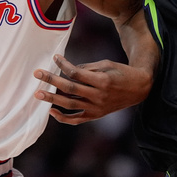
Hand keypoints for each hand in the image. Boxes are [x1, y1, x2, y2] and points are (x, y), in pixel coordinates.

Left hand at [33, 54, 152, 124]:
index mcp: (102, 81)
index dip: (63, 65)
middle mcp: (98, 96)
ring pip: (70, 105)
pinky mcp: (96, 115)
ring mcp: (97, 108)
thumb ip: (86, 68)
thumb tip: (67, 70)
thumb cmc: (121, 72)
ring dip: (52, 99)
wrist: (139, 88)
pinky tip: (51, 111)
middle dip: (51, 80)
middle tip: (37, 73)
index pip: (76, 73)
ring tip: (38, 94)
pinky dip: (63, 117)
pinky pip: (76, 119)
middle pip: (69, 88)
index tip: (55, 57)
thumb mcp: (106, 64)